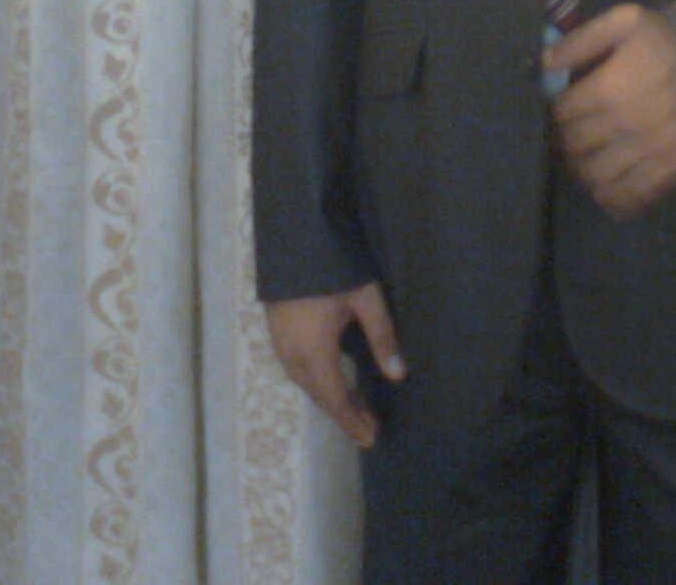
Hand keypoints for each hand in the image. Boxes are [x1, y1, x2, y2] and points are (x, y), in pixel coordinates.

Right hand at [264, 281, 405, 447]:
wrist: (294, 236)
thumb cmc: (333, 267)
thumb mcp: (365, 299)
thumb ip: (383, 337)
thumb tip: (399, 376)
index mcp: (313, 352)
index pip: (335, 399)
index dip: (352, 422)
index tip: (370, 439)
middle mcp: (291, 355)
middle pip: (319, 395)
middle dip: (344, 413)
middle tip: (369, 427)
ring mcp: (279, 343)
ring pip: (306, 382)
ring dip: (330, 397)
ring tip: (355, 406)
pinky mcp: (276, 330)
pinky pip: (296, 368)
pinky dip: (316, 381)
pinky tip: (331, 377)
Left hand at [547, 5, 675, 218]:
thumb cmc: (658, 44)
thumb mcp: (622, 22)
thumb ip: (580, 39)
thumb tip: (545, 63)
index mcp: (613, 87)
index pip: (564, 114)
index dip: (558, 110)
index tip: (565, 107)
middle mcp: (633, 122)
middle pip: (576, 146)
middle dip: (567, 139)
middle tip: (572, 133)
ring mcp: (656, 149)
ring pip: (597, 176)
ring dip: (584, 168)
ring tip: (587, 156)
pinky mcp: (675, 166)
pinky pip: (632, 195)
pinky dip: (612, 196)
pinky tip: (606, 184)